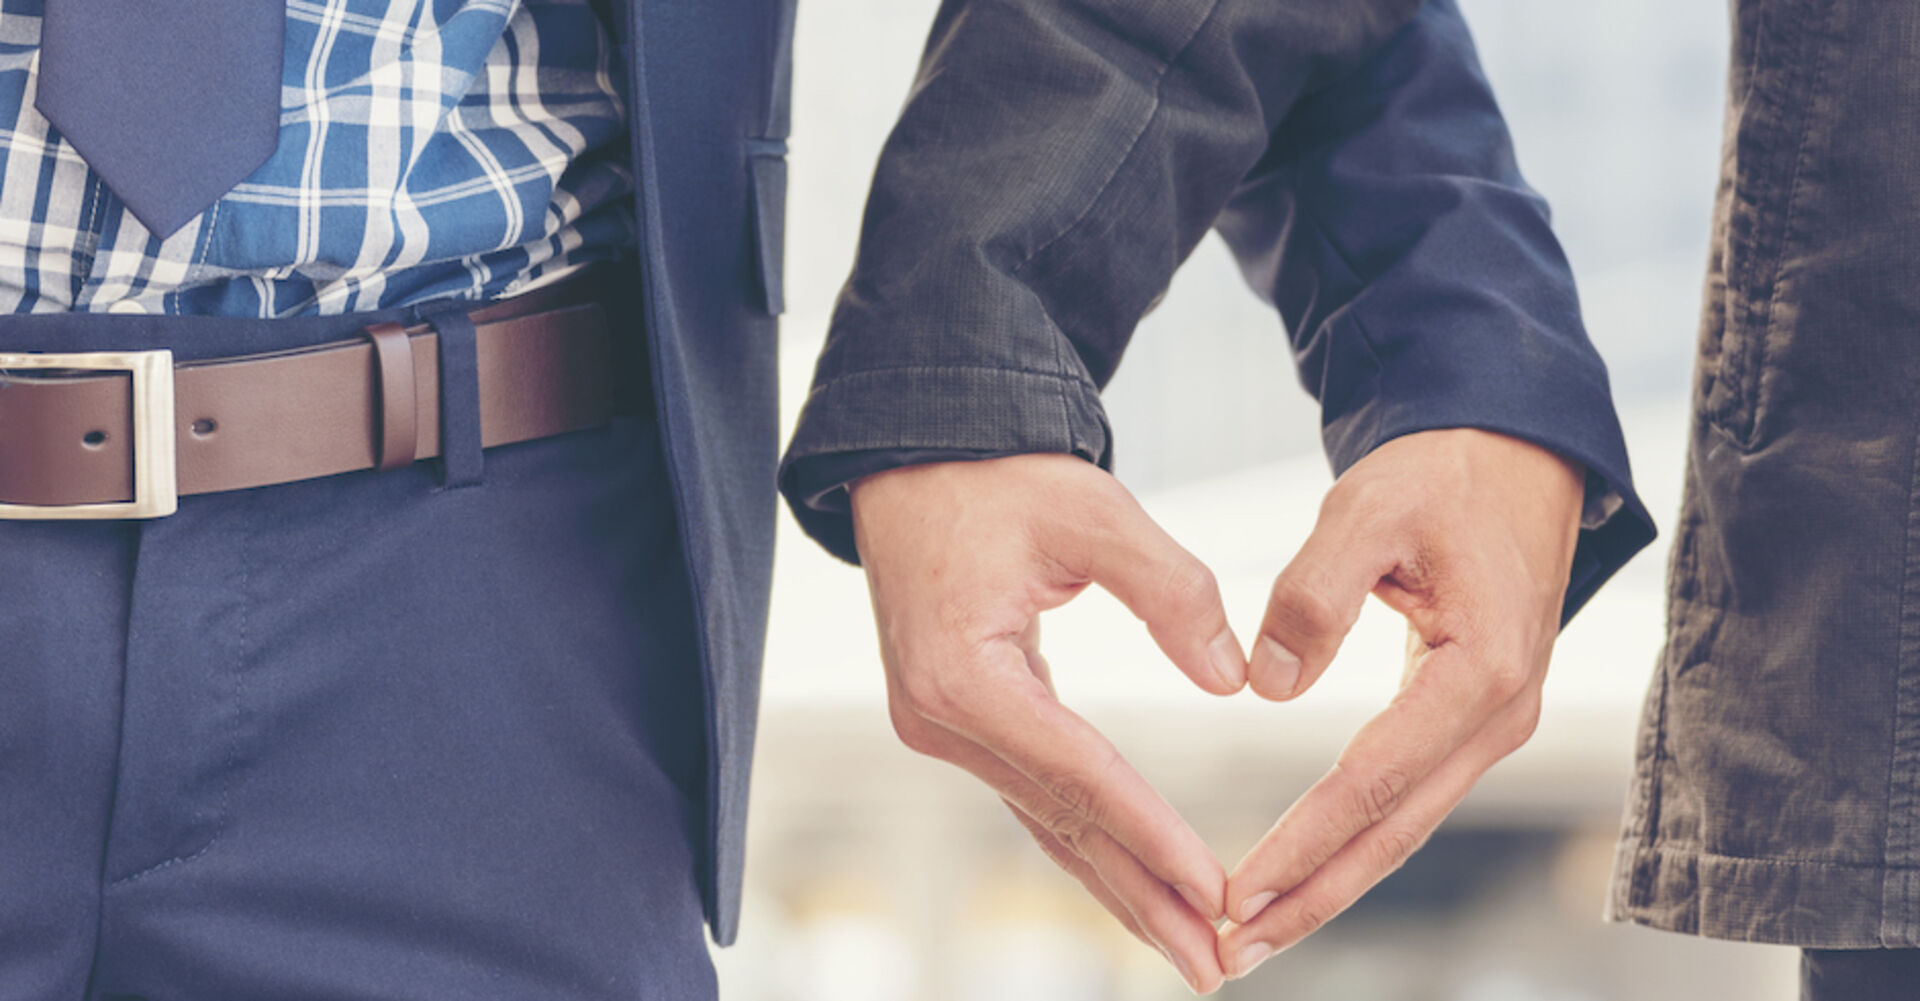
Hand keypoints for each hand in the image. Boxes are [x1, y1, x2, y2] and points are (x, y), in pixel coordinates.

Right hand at [850, 454, 1248, 993]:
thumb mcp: (1092, 512)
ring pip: (1047, 822)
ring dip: (1120, 886)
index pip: (1078, 774)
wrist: (911, 455)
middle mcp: (941, 720)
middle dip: (1143, 897)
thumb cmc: (997, 476)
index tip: (1216, 891)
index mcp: (964, 676)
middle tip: (1216, 963)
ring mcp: (942, 727)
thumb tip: (1235, 677)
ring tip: (1190, 948)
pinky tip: (1134, 882)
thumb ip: (1171, 592)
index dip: (1152, 835)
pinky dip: (1090, 840)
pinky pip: (1034, 795)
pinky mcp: (958, 721)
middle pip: (1061, 823)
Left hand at [1217, 429, 1584, 978]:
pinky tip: (1303, 873)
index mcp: (1481, 671)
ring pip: (1403, 826)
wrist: (1515, 454)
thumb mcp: (1368, 508)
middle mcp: (1499, 715)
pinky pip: (1407, 797)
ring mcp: (1493, 724)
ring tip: (1253, 936)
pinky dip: (1353, 842)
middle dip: (1311, 898)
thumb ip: (1315, 592)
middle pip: (1394, 833)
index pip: (1372, 781)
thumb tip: (1266, 683)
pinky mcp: (1472, 719)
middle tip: (1230, 952)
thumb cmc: (1441, 475)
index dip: (1301, 843)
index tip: (1234, 893)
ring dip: (1329, 884)